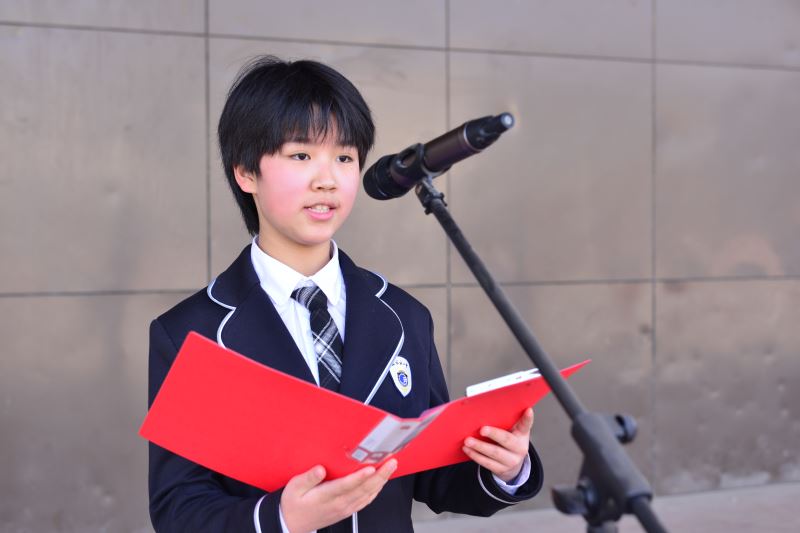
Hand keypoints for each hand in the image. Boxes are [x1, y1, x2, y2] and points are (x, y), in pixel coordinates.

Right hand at [280, 459, 396, 532]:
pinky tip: (381, 482)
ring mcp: (345, 508)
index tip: (371, 468)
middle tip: (391, 462)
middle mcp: (339, 503)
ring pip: (368, 495)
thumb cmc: (293, 504)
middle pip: (363, 489)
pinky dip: (376, 490)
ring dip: (381, 481)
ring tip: (390, 468)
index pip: (346, 486)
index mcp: (326, 496)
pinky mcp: (348, 510)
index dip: (360, 477)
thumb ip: (308, 478)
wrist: (292, 525)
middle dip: (379, 475)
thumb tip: (319, 469)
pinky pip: (366, 500)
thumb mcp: (293, 488)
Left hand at [462, 408, 532, 482]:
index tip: (528, 410)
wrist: (512, 463)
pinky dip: (475, 455)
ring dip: (479, 446)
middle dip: (494, 434)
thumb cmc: (509, 441)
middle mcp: (519, 448)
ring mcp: (511, 460)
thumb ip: (506, 420)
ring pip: (494, 453)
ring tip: (468, 440)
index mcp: (522, 435)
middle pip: (507, 440)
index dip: (528, 418)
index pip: (526, 425)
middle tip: (482, 429)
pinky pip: (486, 463)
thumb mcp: (513, 431)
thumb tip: (487, 407)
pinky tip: (467, 449)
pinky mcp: (501, 469)